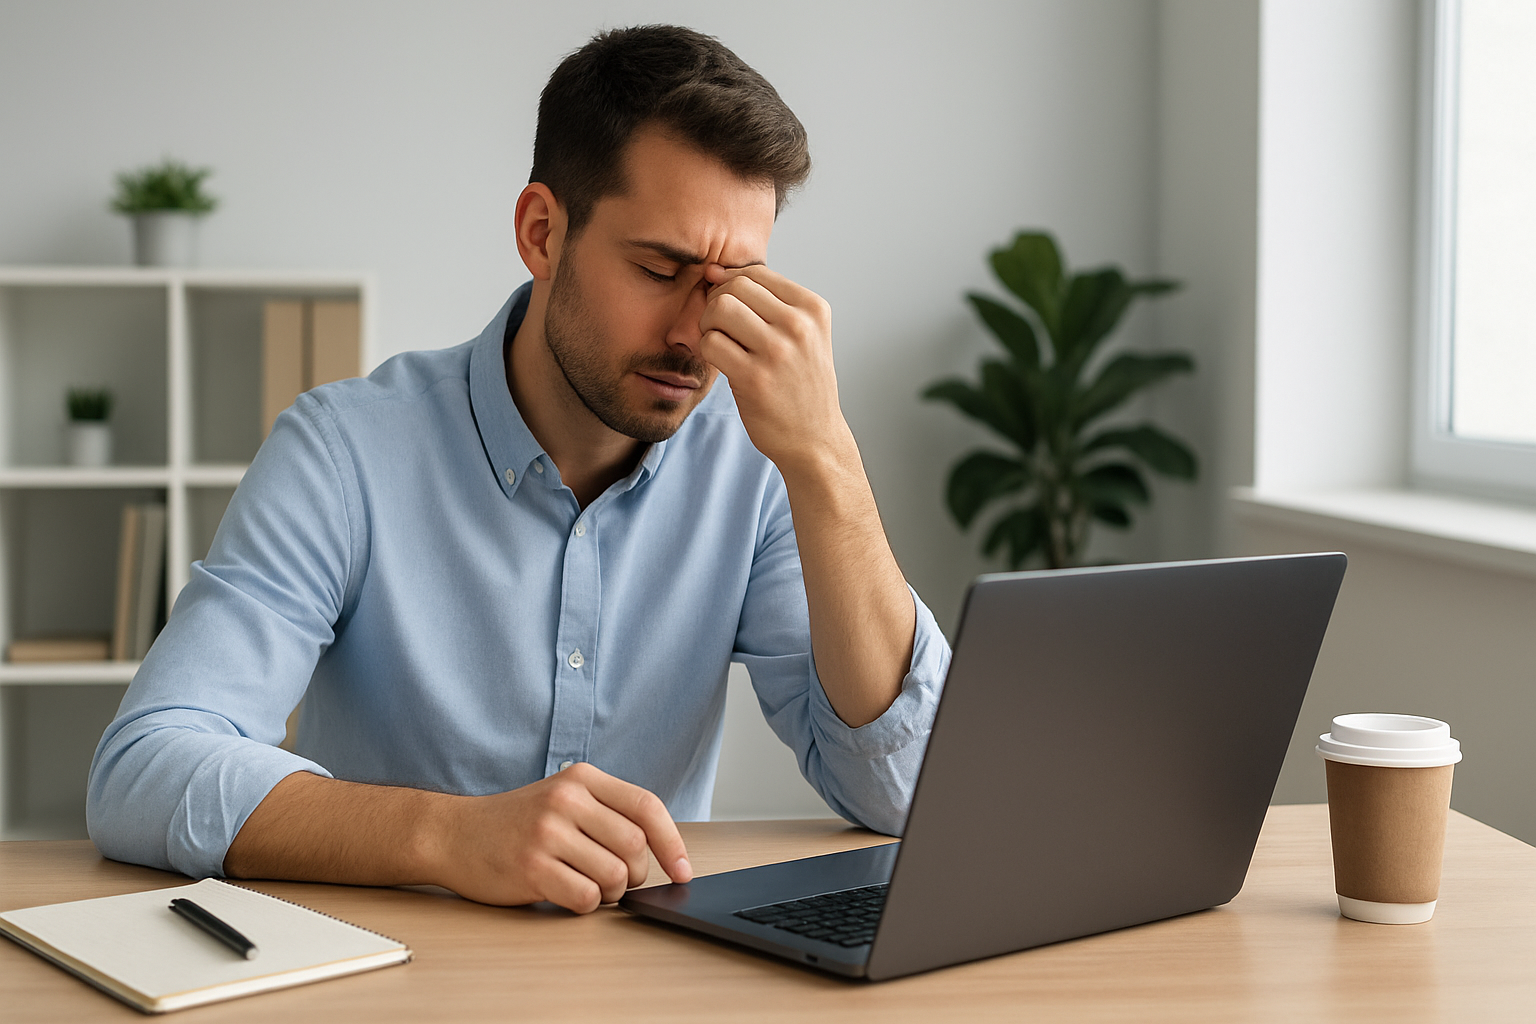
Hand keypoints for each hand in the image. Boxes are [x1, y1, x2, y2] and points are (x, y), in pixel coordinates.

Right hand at [434, 762, 691, 912]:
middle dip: (634, 874)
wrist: (453, 833)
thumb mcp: (563, 797)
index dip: (672, 843)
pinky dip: (585, 905)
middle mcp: (566, 799)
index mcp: (582, 778)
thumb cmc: (515, 822)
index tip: (682, 870)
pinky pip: (586, 899)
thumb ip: (607, 812)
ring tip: (585, 883)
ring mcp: (547, 833)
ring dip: (608, 892)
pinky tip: (565, 892)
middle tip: (613, 878)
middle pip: (634, 847)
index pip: (646, 807)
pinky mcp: (531, 867)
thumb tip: (661, 852)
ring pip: (614, 876)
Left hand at [697, 264, 850, 470]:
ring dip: (709, 325)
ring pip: (720, 309)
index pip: (755, 273)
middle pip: (734, 287)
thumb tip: (714, 270)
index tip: (730, 311)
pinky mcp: (754, 378)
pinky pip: (710, 343)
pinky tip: (721, 363)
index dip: (731, 286)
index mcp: (813, 309)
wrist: (814, 439)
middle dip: (717, 304)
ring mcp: (778, 351)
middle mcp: (799, 325)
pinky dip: (706, 350)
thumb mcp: (804, 335)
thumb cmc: (801, 385)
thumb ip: (765, 302)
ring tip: (721, 343)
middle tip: (721, 329)